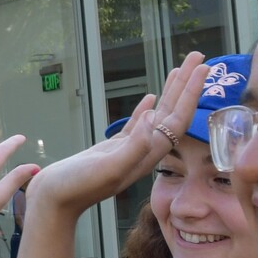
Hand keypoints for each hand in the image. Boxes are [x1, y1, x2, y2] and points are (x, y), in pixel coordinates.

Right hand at [25, 55, 211, 215]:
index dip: (191, 93)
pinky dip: (147, 108)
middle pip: (173, 113)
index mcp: (147, 155)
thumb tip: (154, 114)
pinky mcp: (114, 148)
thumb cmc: (77, 187)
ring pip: (157, 115)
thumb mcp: (108, 168)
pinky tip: (151, 97)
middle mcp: (144, 151)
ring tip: (180, 69)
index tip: (202, 68)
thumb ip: (133, 145)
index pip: (178, 120)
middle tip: (199, 56)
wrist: (55, 201)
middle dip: (187, 85)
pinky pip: (137, 124)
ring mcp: (130, 149)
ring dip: (171, 92)